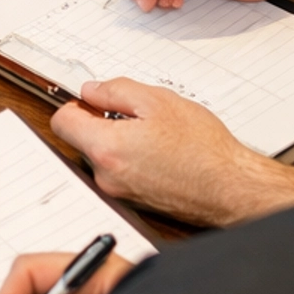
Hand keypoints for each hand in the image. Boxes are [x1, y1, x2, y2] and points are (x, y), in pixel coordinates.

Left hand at [52, 79, 266, 226]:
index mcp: (106, 148)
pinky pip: (120, 172)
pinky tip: (160, 153)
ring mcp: (120, 192)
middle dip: (101, 122)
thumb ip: (115, 91)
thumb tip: (91, 91)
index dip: (75, 104)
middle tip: (135, 114)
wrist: (231, 189)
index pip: (62, 122)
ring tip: (154, 135)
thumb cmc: (203, 149)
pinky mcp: (134, 202)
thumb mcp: (157, 101)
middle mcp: (106, 176)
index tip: (92, 99)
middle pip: (82, 140)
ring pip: (103, 156)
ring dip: (119, 141)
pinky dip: (132, 159)